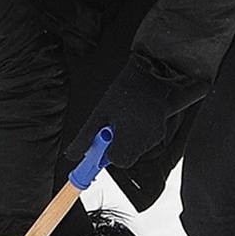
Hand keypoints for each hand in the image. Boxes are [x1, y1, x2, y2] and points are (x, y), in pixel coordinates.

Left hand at [63, 56, 174, 170]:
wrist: (153, 74)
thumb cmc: (125, 92)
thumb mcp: (99, 114)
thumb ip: (86, 138)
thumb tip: (73, 155)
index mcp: (129, 139)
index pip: (117, 160)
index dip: (106, 153)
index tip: (100, 144)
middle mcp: (145, 142)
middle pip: (127, 157)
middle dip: (117, 147)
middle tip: (110, 128)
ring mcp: (155, 137)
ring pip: (136, 149)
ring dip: (127, 139)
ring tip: (124, 117)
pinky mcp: (161, 131)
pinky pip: (145, 140)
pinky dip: (138, 133)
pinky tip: (135, 116)